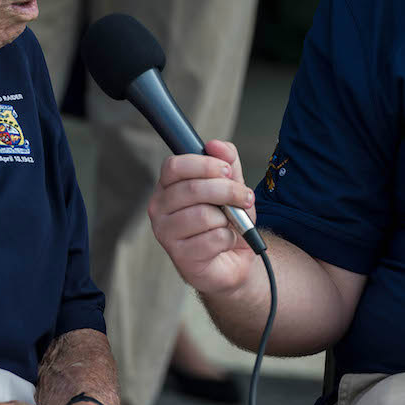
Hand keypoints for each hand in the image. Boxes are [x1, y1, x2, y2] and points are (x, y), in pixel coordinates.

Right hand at [147, 139, 258, 295]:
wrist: (232, 259)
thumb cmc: (226, 221)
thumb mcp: (232, 186)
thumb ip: (227, 162)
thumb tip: (215, 145)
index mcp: (168, 187)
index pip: (174, 166)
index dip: (204, 165)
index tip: (227, 171)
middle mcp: (160, 208)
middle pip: (192, 189)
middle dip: (227, 190)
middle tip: (244, 197)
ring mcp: (166, 233)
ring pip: (203, 215)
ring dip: (228, 217)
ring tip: (231, 222)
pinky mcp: (180, 256)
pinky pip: (212, 238)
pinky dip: (228, 238)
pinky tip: (224, 241)